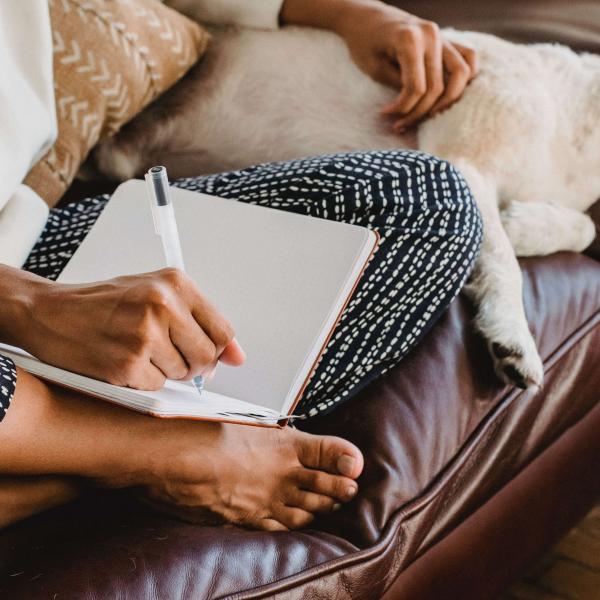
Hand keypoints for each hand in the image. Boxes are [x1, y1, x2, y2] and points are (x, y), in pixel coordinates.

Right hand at [22, 268, 245, 389]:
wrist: (52, 312)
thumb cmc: (106, 302)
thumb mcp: (157, 294)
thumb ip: (201, 320)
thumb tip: (238, 356)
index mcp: (176, 283)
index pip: (223, 330)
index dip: (219, 349)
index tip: (208, 354)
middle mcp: (163, 305)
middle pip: (208, 357)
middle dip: (195, 364)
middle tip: (171, 354)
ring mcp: (144, 336)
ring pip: (183, 374)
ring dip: (166, 370)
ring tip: (140, 350)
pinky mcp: (127, 364)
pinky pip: (157, 385)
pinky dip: (145, 380)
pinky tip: (125, 360)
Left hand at [335, 2, 477, 130]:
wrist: (365, 17)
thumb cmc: (364, 43)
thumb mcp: (375, 68)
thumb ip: (399, 86)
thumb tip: (416, 108)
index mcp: (409, 39)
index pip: (416, 87)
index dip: (403, 108)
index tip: (385, 114)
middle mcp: (431, 35)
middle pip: (437, 86)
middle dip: (419, 111)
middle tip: (401, 123)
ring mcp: (442, 35)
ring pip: (462, 73)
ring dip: (447, 100)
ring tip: (429, 114)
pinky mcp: (446, 39)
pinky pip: (468, 57)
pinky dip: (465, 77)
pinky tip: (448, 94)